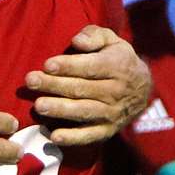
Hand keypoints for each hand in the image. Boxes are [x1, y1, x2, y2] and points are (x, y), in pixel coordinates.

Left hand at [26, 26, 151, 145]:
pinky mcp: (107, 130)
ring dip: (60, 109)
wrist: (143, 89)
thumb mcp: (111, 40)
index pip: (90, 67)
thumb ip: (94, 36)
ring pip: (83, 111)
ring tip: (39, 106)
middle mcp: (115, 91)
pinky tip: (54, 136)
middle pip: (81, 89)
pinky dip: (72, 138)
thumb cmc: (117, 59)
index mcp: (117, 66)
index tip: (47, 65)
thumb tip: (77, 41)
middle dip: (54, 85)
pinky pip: (89, 136)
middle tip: (31, 81)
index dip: (68, 66)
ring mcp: (112, 113)